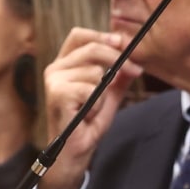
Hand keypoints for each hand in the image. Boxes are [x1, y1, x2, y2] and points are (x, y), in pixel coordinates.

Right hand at [36, 28, 142, 188]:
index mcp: (64, 65)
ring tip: (92, 108)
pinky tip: (86, 115)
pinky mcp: (57, 94)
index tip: (121, 43)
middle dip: (117, 58)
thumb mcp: (108, 97)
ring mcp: (54, 80)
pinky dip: (96, 104)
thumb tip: (135, 63)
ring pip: (94, 71)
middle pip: (91, 48)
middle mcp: (56, 69)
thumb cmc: (87, 125)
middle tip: (134, 69)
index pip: (78, 36)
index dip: (101, 35)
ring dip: (102, 92)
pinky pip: (90, 89)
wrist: (75, 153)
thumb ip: (119, 79)